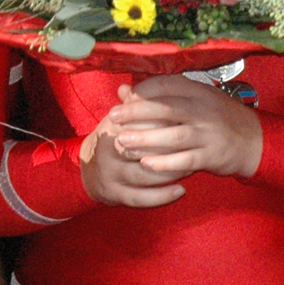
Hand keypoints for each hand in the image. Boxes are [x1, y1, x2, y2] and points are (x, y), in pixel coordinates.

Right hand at [79, 86, 189, 207]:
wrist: (88, 170)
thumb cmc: (114, 138)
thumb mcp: (120, 119)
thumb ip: (135, 104)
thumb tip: (148, 86)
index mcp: (111, 129)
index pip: (139, 123)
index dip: (164, 122)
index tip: (187, 121)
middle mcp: (107, 153)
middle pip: (141, 150)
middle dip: (170, 149)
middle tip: (195, 146)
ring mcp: (111, 175)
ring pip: (144, 176)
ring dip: (170, 173)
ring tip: (192, 168)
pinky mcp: (116, 196)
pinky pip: (141, 198)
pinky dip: (162, 196)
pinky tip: (181, 191)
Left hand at [108, 75, 263, 179]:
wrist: (254, 140)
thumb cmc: (217, 118)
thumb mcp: (194, 100)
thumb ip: (160, 96)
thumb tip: (122, 91)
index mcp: (198, 91)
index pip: (166, 85)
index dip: (142, 91)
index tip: (124, 99)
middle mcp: (204, 109)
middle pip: (166, 108)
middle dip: (136, 113)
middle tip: (113, 118)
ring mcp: (209, 133)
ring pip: (174, 136)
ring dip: (146, 140)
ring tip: (123, 143)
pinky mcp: (212, 155)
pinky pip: (186, 159)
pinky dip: (165, 163)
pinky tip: (146, 164)